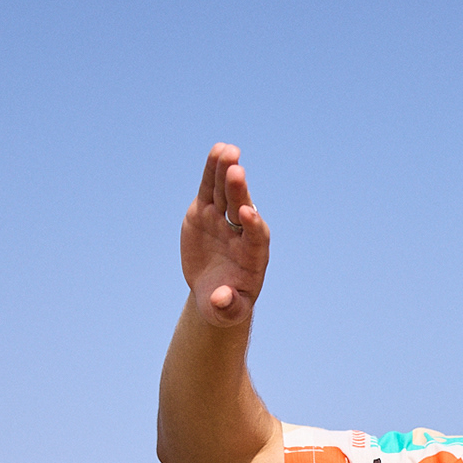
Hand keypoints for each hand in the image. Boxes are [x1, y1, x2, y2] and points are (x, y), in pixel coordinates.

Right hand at [181, 143, 269, 326]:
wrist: (214, 293)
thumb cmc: (226, 305)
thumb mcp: (226, 311)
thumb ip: (228, 306)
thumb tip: (221, 298)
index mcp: (252, 257)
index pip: (256, 238)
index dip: (252, 226)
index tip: (246, 215)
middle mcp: (241, 234)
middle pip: (241, 208)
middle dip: (239, 192)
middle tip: (237, 171)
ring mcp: (223, 221)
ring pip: (226, 193)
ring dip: (226, 172)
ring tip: (227, 151)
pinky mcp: (206, 212)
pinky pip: (210, 189)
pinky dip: (212, 172)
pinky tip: (217, 151)